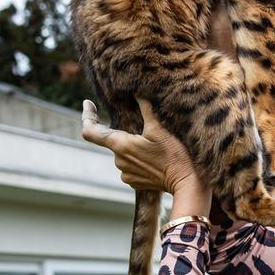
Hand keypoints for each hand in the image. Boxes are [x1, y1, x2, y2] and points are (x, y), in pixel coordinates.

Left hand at [81, 99, 204, 196]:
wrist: (187, 183)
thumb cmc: (175, 154)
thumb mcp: (160, 127)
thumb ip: (145, 107)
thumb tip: (136, 91)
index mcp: (120, 145)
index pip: (89, 131)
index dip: (87, 115)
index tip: (89, 103)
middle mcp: (118, 161)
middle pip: (112, 140)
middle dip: (123, 131)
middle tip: (142, 126)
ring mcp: (126, 174)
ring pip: (122, 153)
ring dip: (132, 146)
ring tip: (152, 144)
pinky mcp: (134, 183)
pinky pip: (130, 166)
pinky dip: (138, 159)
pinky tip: (154, 157)